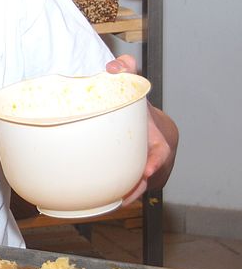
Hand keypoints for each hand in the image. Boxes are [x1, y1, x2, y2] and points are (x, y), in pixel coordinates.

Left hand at [106, 55, 178, 205]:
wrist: (151, 126)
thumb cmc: (140, 108)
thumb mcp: (135, 88)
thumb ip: (126, 71)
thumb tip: (114, 66)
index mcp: (158, 139)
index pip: (161, 153)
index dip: (155, 163)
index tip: (146, 171)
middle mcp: (157, 158)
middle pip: (150, 178)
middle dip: (138, 188)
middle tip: (123, 196)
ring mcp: (151, 171)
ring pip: (141, 188)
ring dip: (129, 196)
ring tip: (113, 202)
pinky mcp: (143, 179)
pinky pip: (134, 190)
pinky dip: (123, 196)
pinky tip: (107, 201)